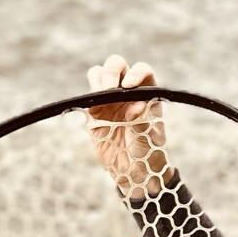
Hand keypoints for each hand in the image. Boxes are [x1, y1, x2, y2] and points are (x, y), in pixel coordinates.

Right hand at [86, 55, 169, 195]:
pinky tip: (93, 108)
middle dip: (112, 70)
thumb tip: (137, 105)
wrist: (134, 170)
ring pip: (99, 74)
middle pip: (117, 66)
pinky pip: (88, 96)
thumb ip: (143, 120)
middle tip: (109, 87)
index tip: (129, 85)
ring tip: (100, 93)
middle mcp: (128, 91)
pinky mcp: (95, 111)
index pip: (142, 71)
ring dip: (98, 78)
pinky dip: (88, 96)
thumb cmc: (148, 151)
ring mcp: (110, 99)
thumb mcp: (149, 137)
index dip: (136, 73)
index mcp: (147, 93)